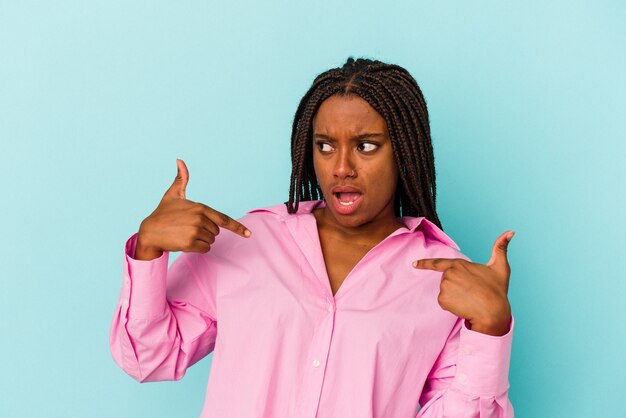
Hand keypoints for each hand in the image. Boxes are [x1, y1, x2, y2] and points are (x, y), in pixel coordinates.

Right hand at [135, 159, 250, 259]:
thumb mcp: (173, 194)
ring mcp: (195, 231)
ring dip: (201, 240)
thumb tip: (180, 160)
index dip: (238, 227)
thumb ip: (181, 179)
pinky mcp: (190, 243)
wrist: (149, 231)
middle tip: (189, 227)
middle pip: (216, 231)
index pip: (223, 219)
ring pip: (211, 240)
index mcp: (200, 207)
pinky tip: (185, 242)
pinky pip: (205, 249)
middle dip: (206, 231)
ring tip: (185, 233)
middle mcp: (200, 218)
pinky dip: (198, 248)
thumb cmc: (163, 213)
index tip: (249, 234)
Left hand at [412, 231, 514, 335]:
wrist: (493, 312)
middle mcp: (449, 273)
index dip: (424, 264)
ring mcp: (444, 286)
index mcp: (459, 264)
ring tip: (469, 298)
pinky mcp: (443, 299)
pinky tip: (464, 306)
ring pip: (445, 292)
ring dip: (455, 297)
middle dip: (457, 287)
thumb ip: (501, 248)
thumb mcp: (500, 267)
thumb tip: (511, 232)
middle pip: (447, 281)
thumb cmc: (497, 290)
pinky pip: (444, 303)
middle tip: (472, 291)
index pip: (437, 263)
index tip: (413, 264)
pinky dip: (452, 306)